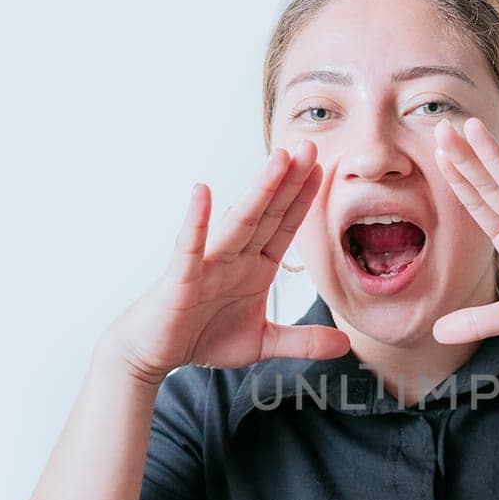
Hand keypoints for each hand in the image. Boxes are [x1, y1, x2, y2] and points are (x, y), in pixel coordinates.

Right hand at [100, 139, 350, 384]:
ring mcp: (208, 264)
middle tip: (311, 147)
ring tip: (278, 160)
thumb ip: (302, 342)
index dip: (303, 200)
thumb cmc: (203, 337)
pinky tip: (202, 193)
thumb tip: (343, 344)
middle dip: (289, 182)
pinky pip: (190, 248)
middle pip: (268, 214)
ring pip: (239, 223)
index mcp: (255, 267)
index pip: (285, 227)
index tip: (323, 169)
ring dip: (259, 192)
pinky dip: (196, 222)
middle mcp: (234, 257)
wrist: (155, 352)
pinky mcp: (181, 280)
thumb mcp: (263, 343)